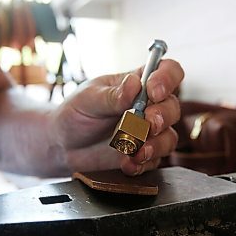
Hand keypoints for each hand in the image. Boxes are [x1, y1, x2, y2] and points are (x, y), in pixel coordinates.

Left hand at [50, 59, 183, 174]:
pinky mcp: (142, 155)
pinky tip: (127, 163)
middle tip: (146, 124)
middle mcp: (148, 107)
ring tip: (136, 150)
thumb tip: (134, 85)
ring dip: (155, 145)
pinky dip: (142, 163)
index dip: (167, 79)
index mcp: (138, 84)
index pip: (166, 72)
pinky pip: (153, 161)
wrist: (63, 145)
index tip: (154, 91)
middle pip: (172, 107)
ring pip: (168, 138)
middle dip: (162, 116)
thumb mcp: (88, 99)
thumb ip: (112, 95)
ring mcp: (147, 133)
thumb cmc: (75, 114)